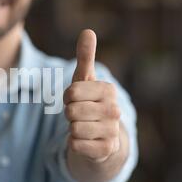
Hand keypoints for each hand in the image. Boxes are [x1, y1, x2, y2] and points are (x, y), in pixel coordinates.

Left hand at [64, 29, 120, 162]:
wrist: (104, 141)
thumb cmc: (90, 106)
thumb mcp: (85, 82)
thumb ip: (86, 58)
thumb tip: (88, 31)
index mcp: (108, 90)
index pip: (71, 92)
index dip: (67, 98)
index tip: (76, 101)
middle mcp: (114, 110)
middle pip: (71, 111)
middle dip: (69, 115)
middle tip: (80, 117)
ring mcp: (112, 131)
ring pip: (73, 128)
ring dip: (72, 130)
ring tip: (84, 129)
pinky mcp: (106, 150)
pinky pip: (75, 144)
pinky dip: (75, 144)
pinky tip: (86, 142)